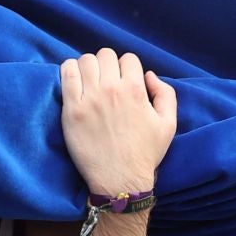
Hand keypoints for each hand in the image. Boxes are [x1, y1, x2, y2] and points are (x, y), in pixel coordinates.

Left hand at [59, 48, 176, 197]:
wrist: (120, 180)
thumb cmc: (145, 154)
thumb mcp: (169, 124)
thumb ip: (165, 94)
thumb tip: (149, 75)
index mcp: (135, 90)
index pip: (128, 58)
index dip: (127, 69)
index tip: (123, 82)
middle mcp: (111, 90)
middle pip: (105, 55)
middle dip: (108, 65)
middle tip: (106, 82)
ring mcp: (89, 98)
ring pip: (85, 61)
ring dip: (88, 67)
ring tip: (89, 82)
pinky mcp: (71, 109)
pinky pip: (67, 74)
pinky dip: (70, 71)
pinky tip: (74, 81)